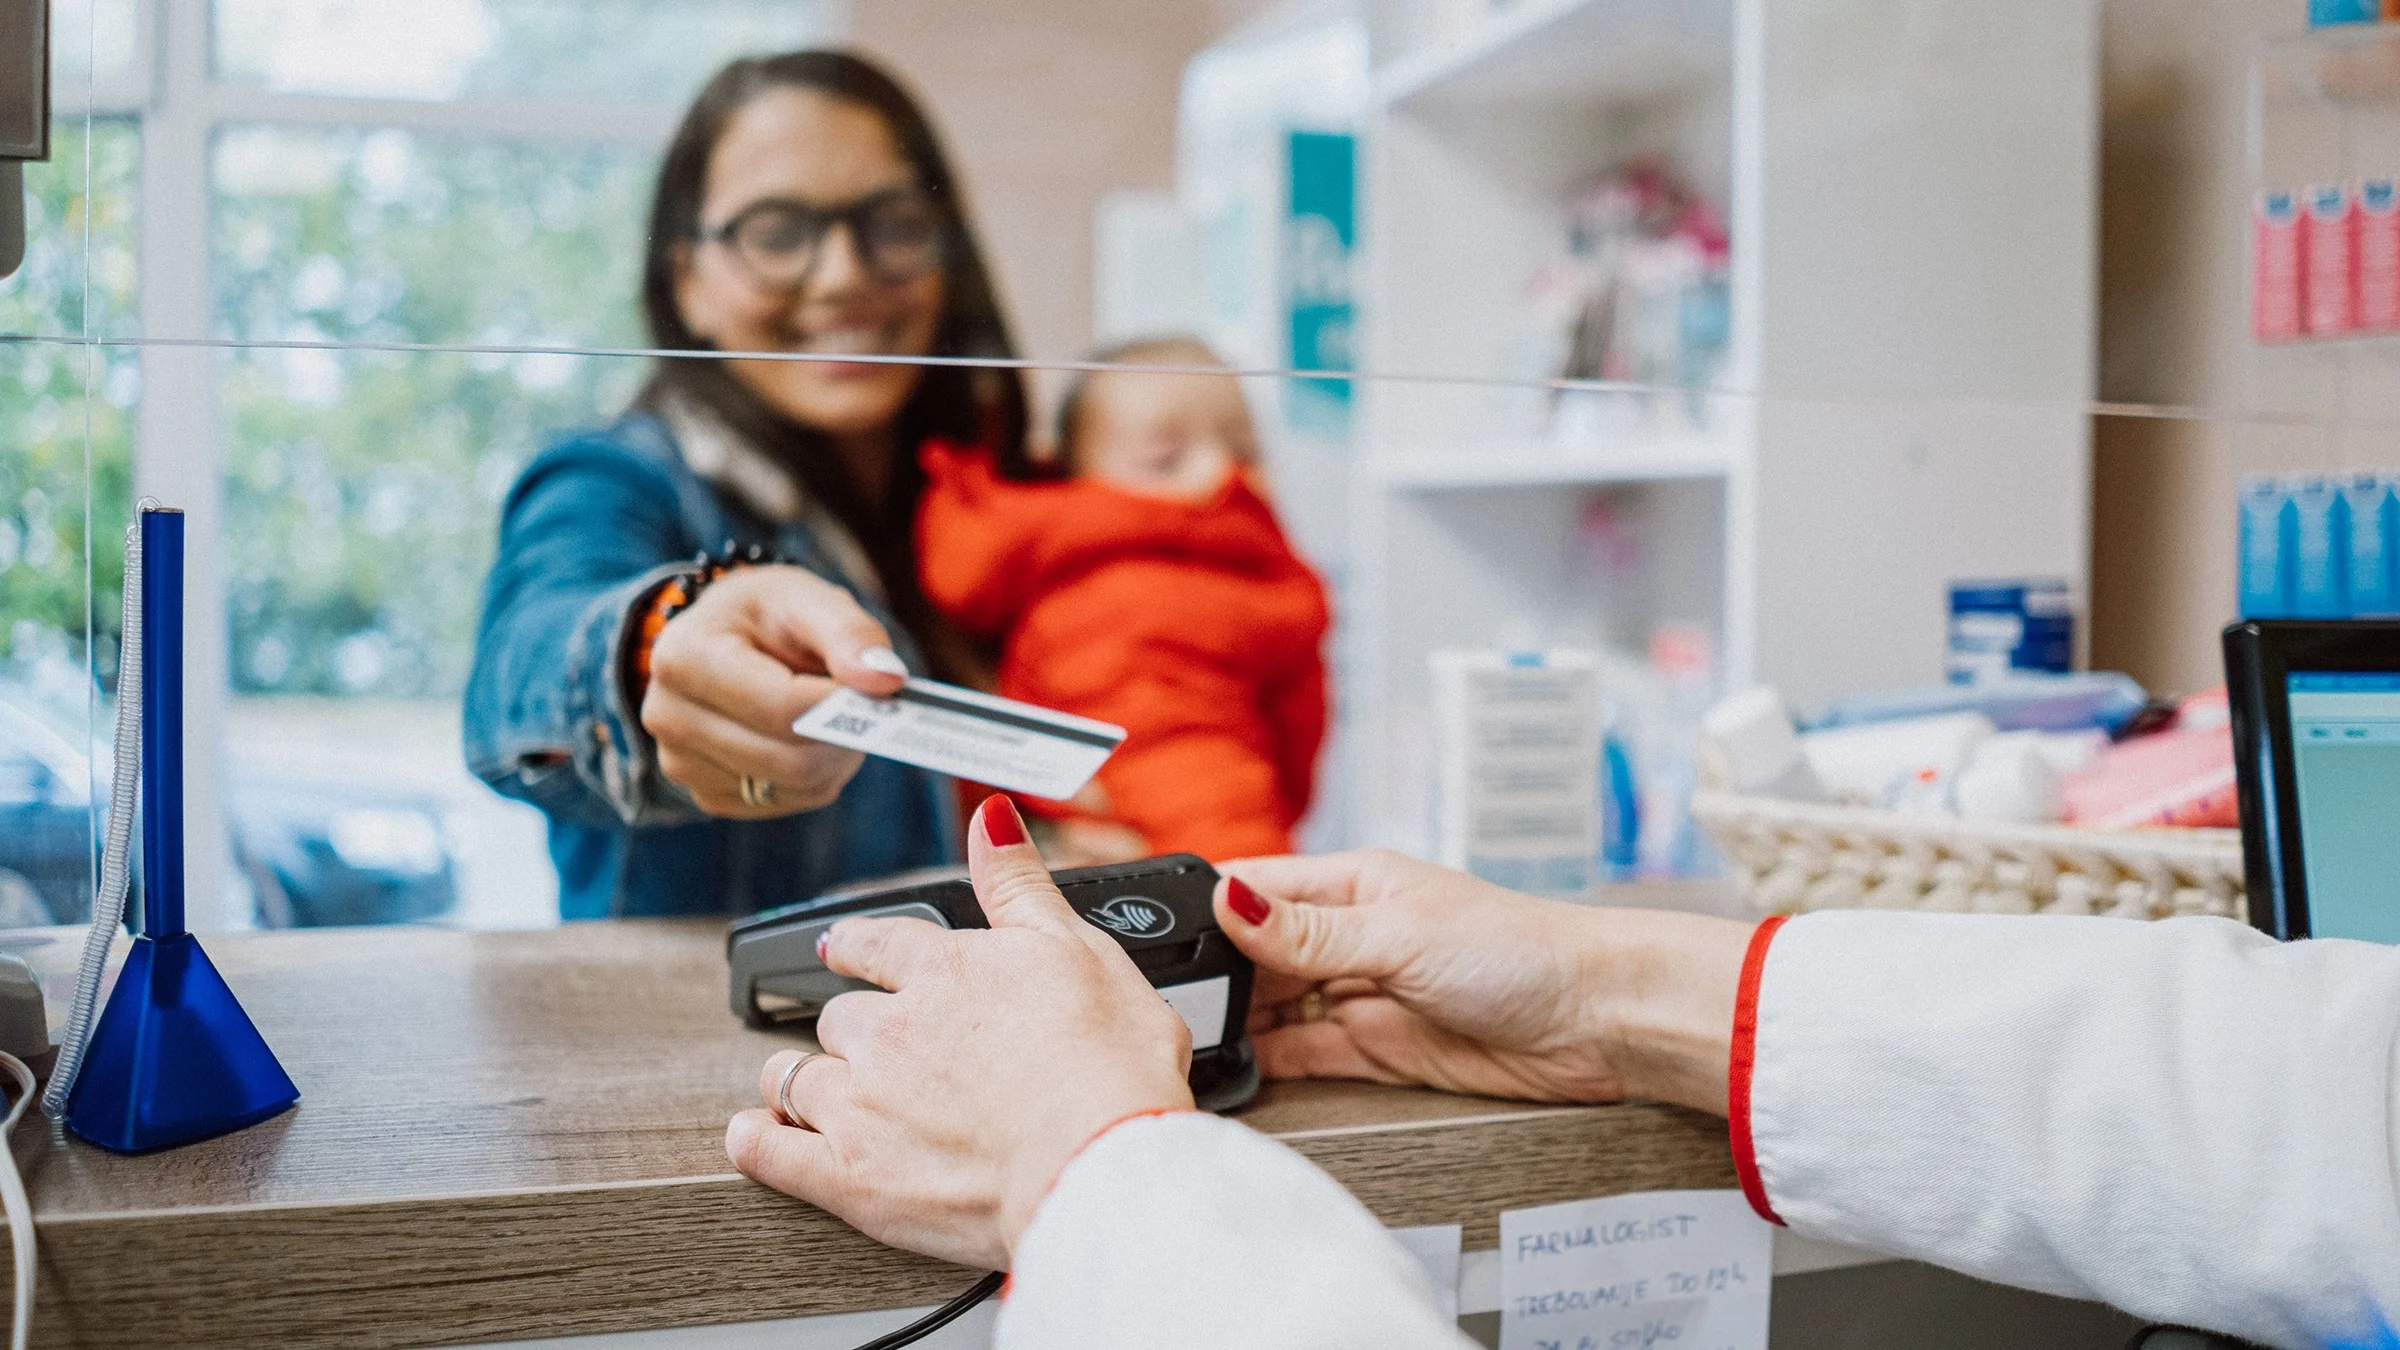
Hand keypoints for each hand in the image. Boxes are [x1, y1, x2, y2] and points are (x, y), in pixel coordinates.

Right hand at [641, 566, 904, 818]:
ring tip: (832, 713)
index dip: (842, 704)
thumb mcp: (808, 599)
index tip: (881, 688)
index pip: (782, 707)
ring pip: (795, 787)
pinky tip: (806, 737)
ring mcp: (681, 764)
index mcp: (684, 657)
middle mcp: (669, 717)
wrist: (726, 639)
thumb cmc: (768, 615)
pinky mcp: (706, 795)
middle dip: (844, 735)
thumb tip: (886, 681)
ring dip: (835, 756)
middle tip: (865, 703)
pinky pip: (786, 802)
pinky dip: (815, 776)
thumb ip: (850, 634)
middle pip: (790, 759)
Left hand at [724, 795, 1196, 1268]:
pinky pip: (771, 1153)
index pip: (871, 945)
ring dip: (801, 1081)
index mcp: (943, 971)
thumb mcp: (1080, 949)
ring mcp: (861, 1104)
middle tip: (873, 1048)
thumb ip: (1019, 883)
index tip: (844, 951)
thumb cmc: (1108, 1065)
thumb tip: (990, 816)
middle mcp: (889, 1031)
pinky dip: (756, 1142)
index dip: (855, 948)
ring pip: (795, 1078)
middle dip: (851, 1031)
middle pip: (837, 1019)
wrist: (1098, 1164)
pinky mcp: (849, 1177)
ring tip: (813, 1093)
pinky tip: (756, 1137)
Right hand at [1216, 850, 1753, 1114]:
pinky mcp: (1379, 1048)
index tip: (1151, 933)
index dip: (1206, 907)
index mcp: (1353, 883)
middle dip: (1214, 976)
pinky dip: (1269, 1064)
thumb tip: (1227, 901)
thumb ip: (1307, 933)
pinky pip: (1306, 1054)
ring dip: (1237, 1024)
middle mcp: (1350, 935)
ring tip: (1190, 1041)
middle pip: (1256, 953)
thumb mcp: (1399, 933)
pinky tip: (1235, 1071)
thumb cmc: (1520, 950)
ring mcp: (1363, 993)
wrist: (1598, 1020)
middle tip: (1165, 1004)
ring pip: (1275, 1007)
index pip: (1257, 886)